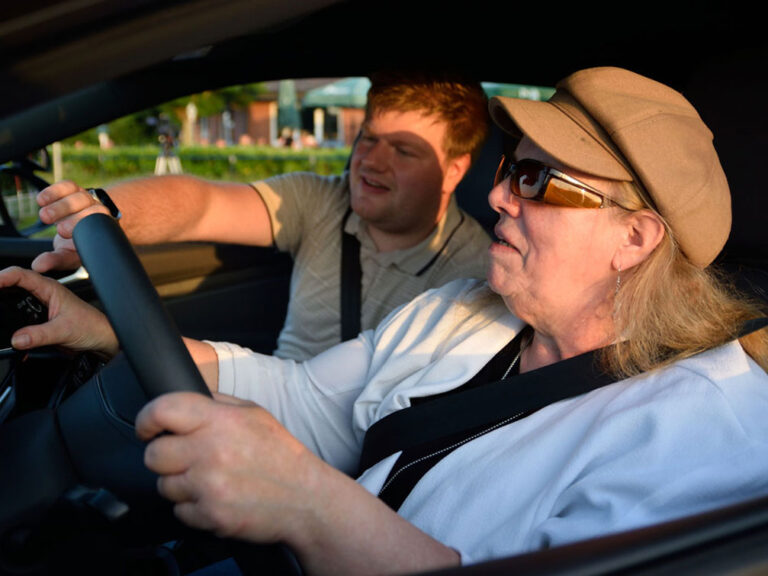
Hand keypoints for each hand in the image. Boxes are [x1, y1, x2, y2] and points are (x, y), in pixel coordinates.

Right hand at [0, 266, 117, 356]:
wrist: (102, 338)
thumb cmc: (91, 326)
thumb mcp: (63, 331)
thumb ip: (39, 335)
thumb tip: (17, 339)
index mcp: (50, 289)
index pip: (21, 275)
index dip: (2, 277)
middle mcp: (44, 294)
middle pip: (13, 285)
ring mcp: (41, 306)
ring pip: (14, 299)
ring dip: (2, 300)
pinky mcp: (40, 320)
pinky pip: (19, 314)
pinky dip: (9, 315)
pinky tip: (1, 319)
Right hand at [31, 181, 111, 272]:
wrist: (81, 228)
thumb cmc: (74, 244)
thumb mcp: (67, 255)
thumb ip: (54, 260)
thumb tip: (37, 266)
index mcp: (100, 230)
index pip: (96, 224)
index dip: (79, 225)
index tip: (62, 233)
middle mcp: (97, 212)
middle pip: (89, 208)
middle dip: (68, 214)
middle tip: (51, 222)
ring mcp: (87, 200)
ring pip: (78, 195)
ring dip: (59, 204)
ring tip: (43, 215)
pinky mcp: (75, 189)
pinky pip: (68, 186)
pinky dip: (54, 191)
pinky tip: (41, 200)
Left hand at [136, 392, 323, 543]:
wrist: (305, 498)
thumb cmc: (280, 454)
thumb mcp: (254, 413)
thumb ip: (216, 403)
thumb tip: (181, 402)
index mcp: (221, 421)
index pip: (162, 410)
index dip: (147, 419)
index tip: (148, 428)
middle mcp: (211, 452)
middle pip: (154, 455)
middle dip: (165, 456)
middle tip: (187, 457)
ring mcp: (209, 486)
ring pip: (164, 486)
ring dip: (180, 484)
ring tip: (210, 478)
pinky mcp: (210, 515)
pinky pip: (180, 511)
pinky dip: (193, 507)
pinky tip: (217, 496)